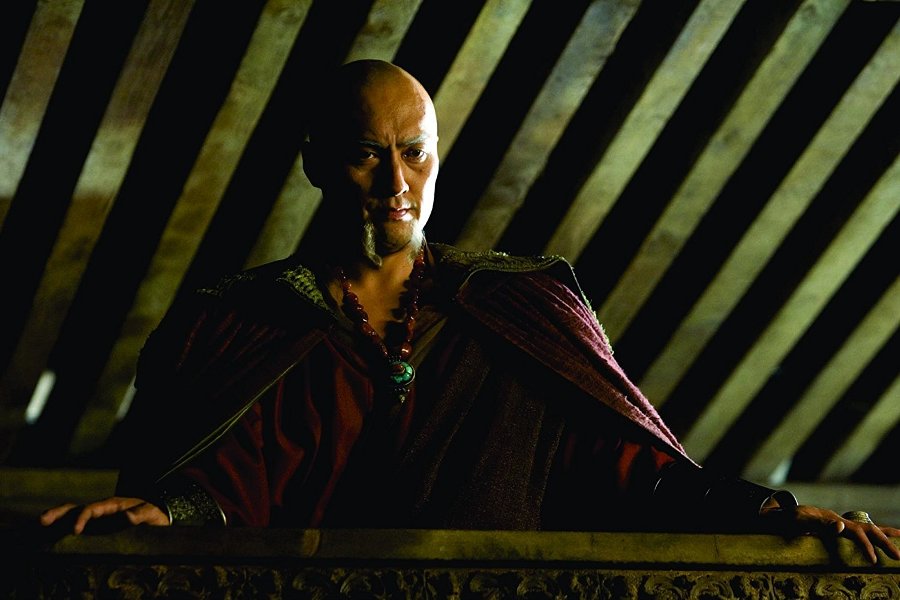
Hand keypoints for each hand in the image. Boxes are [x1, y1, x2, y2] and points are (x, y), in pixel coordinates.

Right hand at [39, 497, 169, 534]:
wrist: (156, 514)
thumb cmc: (153, 513)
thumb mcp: (151, 513)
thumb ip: (140, 514)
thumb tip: (127, 517)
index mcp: (110, 505)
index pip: (91, 509)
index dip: (81, 518)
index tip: (75, 530)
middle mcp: (99, 510)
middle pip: (74, 508)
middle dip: (58, 514)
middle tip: (42, 521)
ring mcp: (95, 519)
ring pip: (70, 516)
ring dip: (55, 520)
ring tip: (39, 526)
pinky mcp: (94, 528)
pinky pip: (74, 527)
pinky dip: (59, 531)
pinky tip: (46, 539)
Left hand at [763, 504, 899, 563]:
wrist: (786, 514)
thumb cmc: (793, 519)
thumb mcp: (801, 520)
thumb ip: (820, 523)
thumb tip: (841, 526)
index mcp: (835, 521)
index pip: (856, 532)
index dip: (865, 545)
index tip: (873, 561)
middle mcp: (843, 522)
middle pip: (869, 529)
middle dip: (885, 542)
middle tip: (899, 557)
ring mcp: (844, 525)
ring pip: (870, 529)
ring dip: (887, 536)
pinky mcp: (842, 530)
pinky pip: (863, 534)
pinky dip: (876, 537)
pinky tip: (884, 541)